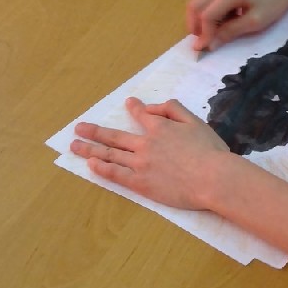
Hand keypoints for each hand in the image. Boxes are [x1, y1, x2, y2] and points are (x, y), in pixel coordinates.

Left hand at [70, 97, 232, 209]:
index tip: (128, 104)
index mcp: (160, 128)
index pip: (142, 115)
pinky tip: (91, 164)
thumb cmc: (209, 151)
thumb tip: (151, 108)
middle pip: (114, 137)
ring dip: (90, 149)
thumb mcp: (196, 121)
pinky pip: (116, 174)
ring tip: (75, 146)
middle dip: (94, 131)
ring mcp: (140, 164)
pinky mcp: (141, 183)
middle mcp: (145, 144)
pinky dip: (102, 168)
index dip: (135, 108)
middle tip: (79, 128)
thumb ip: (173, 109)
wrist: (212, 178)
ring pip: (110, 155)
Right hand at [186, 0, 287, 53]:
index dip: (204, 34)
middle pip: (195, 6)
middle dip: (196, 27)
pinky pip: (206, 0)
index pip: (207, 15)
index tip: (203, 50)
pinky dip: (208, 14)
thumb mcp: (255, 22)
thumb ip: (230, 32)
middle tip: (203, 43)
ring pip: (197, 3)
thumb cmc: (273, 3)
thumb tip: (209, 45)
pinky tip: (223, 21)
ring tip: (217, 32)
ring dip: (201, 21)